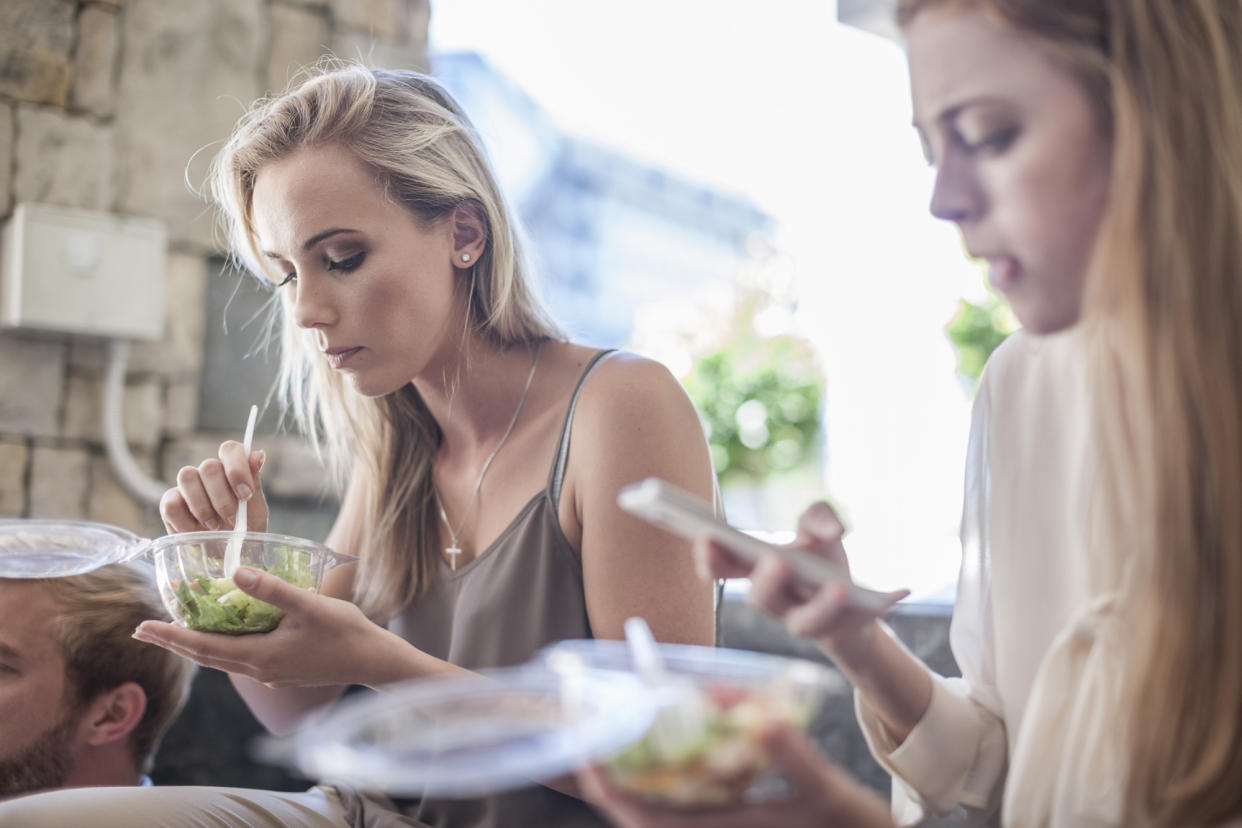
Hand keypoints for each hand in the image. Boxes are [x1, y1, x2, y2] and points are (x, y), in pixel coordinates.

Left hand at [133, 566, 398, 687]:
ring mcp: (271, 672)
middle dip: (174, 642)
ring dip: (196, 644)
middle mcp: (259, 669)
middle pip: (206, 656)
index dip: (171, 636)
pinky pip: (241, 658)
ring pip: (222, 659)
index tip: (142, 627)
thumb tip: (235, 572)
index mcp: (260, 656)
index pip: (203, 647)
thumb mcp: (309, 605)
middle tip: (143, 630)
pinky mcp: (282, 669)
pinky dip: (222, 645)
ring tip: (174, 630)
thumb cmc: (345, 632)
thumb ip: (271, 589)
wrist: (374, 661)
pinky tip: (223, 633)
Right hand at [160, 441, 267, 532]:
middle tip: (230, 518)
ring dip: (203, 507)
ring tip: (214, 526)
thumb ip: (254, 483)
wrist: (226, 560)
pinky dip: (185, 521)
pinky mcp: (170, 503)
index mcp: (232, 469)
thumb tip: (258, 454)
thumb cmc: (244, 533)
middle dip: (222, 497)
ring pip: (186, 476)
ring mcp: (188, 487)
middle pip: (208, 465)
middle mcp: (209, 473)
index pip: (230, 449)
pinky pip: (171, 502)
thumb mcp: (255, 512)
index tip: (245, 494)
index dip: (237, 468)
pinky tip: (196, 531)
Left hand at [577, 723, 895, 827]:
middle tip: (600, 728)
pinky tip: (694, 744)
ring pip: (671, 808)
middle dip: (619, 774)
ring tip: (637, 729)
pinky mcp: (742, 825)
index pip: (648, 820)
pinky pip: (698, 805)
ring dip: (651, 771)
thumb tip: (761, 719)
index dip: (610, 792)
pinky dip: (686, 775)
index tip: (585, 754)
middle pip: (648, 814)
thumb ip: (795, 759)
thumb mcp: (831, 793)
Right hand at [694, 502, 905, 662]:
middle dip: (764, 581)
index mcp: (758, 571)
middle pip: (759, 599)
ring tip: (837, 588)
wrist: (855, 601)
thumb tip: (829, 529)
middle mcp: (775, 601)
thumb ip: (819, 514)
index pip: (723, 569)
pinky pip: (851, 626)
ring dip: (819, 606)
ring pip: (803, 622)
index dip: (709, 556)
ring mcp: (804, 622)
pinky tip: (896, 593)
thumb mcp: (820, 527)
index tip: (706, 536)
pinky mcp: (837, 634)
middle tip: (774, 560)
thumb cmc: (824, 561)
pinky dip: (873, 607)